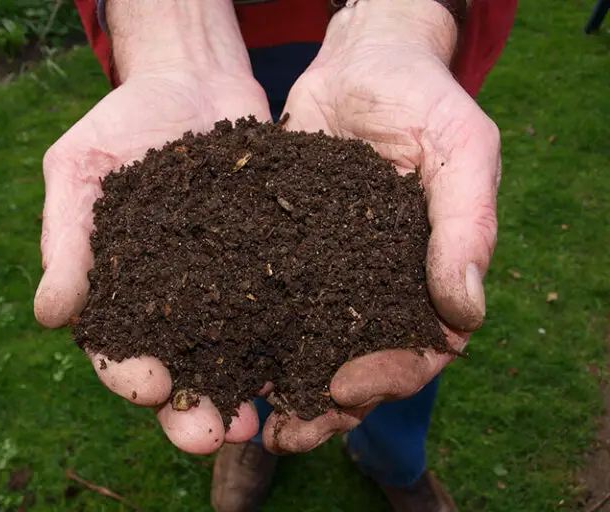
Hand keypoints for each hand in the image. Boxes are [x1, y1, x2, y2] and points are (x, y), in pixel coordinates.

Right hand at [34, 0, 270, 454]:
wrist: (191, 79)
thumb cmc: (122, 123)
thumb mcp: (79, 169)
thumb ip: (66, 240)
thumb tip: (49, 316)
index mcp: (120, 290)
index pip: (118, 347)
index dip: (130, 374)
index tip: (149, 387)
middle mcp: (174, 300)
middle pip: (181, 369)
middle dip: (192, 409)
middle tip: (212, 434)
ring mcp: (226, 285)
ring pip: (234, 354)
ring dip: (245, 392)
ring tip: (260, 421)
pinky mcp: (270, 263)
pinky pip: (281, 308)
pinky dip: (292, 341)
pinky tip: (307, 364)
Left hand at [261, 0, 500, 452]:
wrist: (359, 62)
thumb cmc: (422, 98)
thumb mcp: (460, 148)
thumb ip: (467, 225)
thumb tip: (466, 315)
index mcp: (427, 277)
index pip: (418, 350)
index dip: (387, 379)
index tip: (344, 390)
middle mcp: (375, 286)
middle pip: (355, 366)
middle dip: (323, 406)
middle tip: (284, 434)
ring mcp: (327, 273)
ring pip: (305, 346)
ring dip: (278, 386)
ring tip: (243, 416)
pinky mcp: (281, 252)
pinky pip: (264, 301)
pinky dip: (243, 333)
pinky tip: (213, 355)